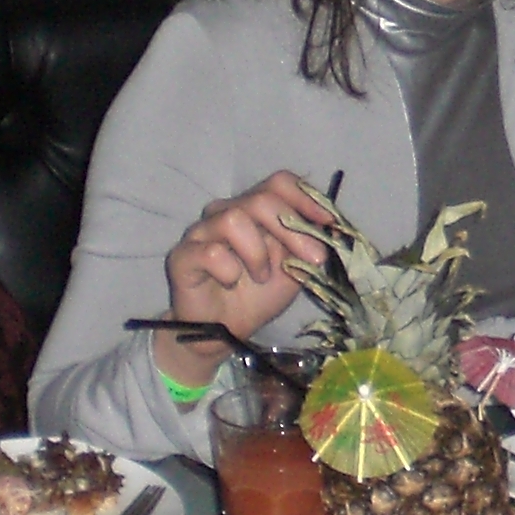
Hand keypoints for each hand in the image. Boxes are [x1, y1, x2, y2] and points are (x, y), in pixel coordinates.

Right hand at [165, 171, 337, 345]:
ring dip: (257, 252)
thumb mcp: (293, 270)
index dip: (306, 198)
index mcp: (253, 209)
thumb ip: (307, 246)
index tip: (329, 223)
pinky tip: (232, 282)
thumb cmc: (257, 296)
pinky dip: (229, 270)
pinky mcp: (183, 256)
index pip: (279, 183)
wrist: (223, 332)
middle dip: (293, 230)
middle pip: (261, 200)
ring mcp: (201, 232)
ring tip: (261, 276)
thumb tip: (331, 229)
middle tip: (311, 260)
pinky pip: (210, 252)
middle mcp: (226, 212)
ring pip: (234, 219)